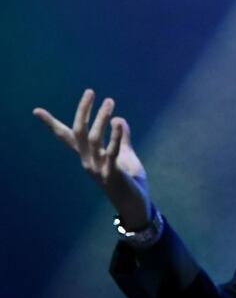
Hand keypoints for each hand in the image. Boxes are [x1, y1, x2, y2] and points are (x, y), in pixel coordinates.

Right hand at [33, 89, 151, 229]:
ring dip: (100, 119)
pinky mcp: (111, 174)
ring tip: (109, 101)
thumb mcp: (125, 155)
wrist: (136, 205)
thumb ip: (122, 139)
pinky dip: (114, 136)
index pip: (66, 137)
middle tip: (90, 92)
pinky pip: (110, 152)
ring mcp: (97, 168)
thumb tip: (119, 119)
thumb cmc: (129, 180)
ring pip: (92, 139)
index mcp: (88, 155)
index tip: (37, 111)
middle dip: (82, 111)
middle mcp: (88, 161)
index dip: (52, 124)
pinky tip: (118, 122)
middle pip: (78, 132)